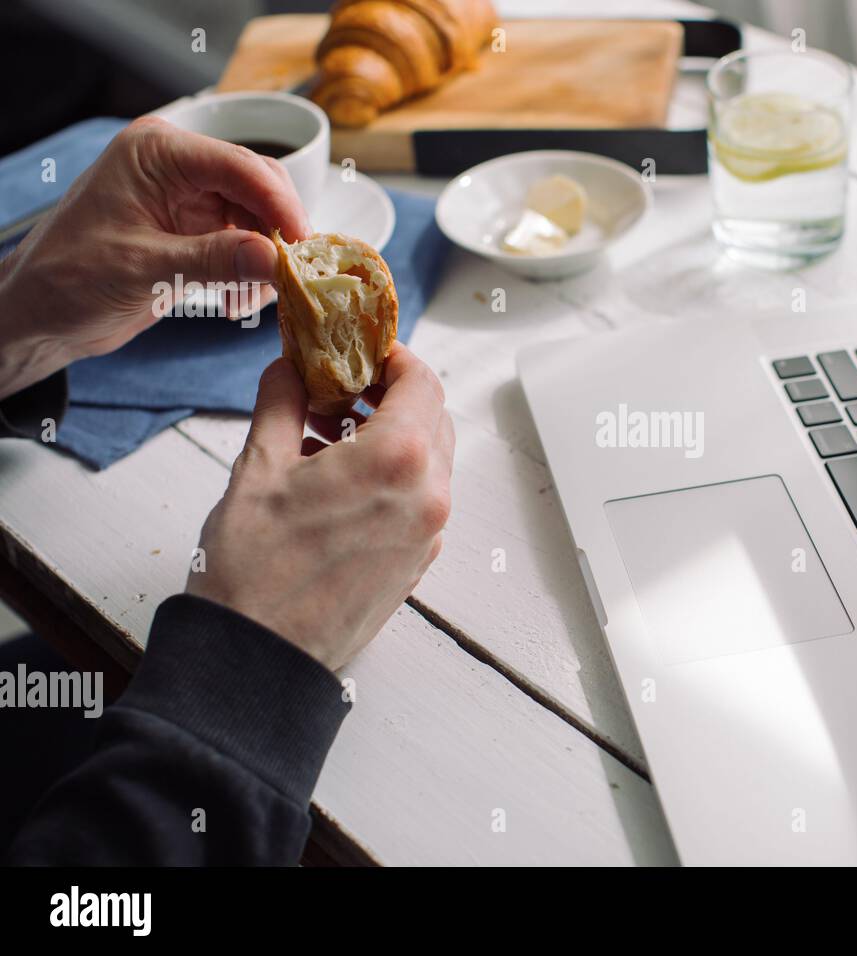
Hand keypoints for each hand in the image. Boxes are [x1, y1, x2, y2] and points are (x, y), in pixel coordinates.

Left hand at [0, 116, 310, 397]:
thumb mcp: (143, 268)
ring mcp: (190, 197)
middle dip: (278, 234)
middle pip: (259, 188)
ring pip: (260, 219)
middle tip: (291, 277)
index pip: (240, 165)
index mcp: (157, 153)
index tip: (304, 246)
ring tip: (252, 301)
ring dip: (266, 261)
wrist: (43, 313)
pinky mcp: (197, 229)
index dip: (280, 204)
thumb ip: (213, 259)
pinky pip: (246, 244)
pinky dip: (252, 274)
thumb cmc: (69, 278)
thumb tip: (275, 259)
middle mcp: (179, 166)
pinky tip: (237, 303)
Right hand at [187, 344, 454, 669]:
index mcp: (400, 460)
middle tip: (339, 387)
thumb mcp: (258, 466)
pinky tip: (337, 478)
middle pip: (432, 418)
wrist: (258, 660)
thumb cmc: (253, 569)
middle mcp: (429, 496)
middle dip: (390, 394)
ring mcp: (429, 534)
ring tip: (327, 432)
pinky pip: (418, 500)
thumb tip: (291, 368)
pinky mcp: (417, 563)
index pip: (423, 381)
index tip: (360, 350)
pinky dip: (390, 476)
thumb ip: (283, 402)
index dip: (393, 357)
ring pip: (428, 460)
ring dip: (389, 435)